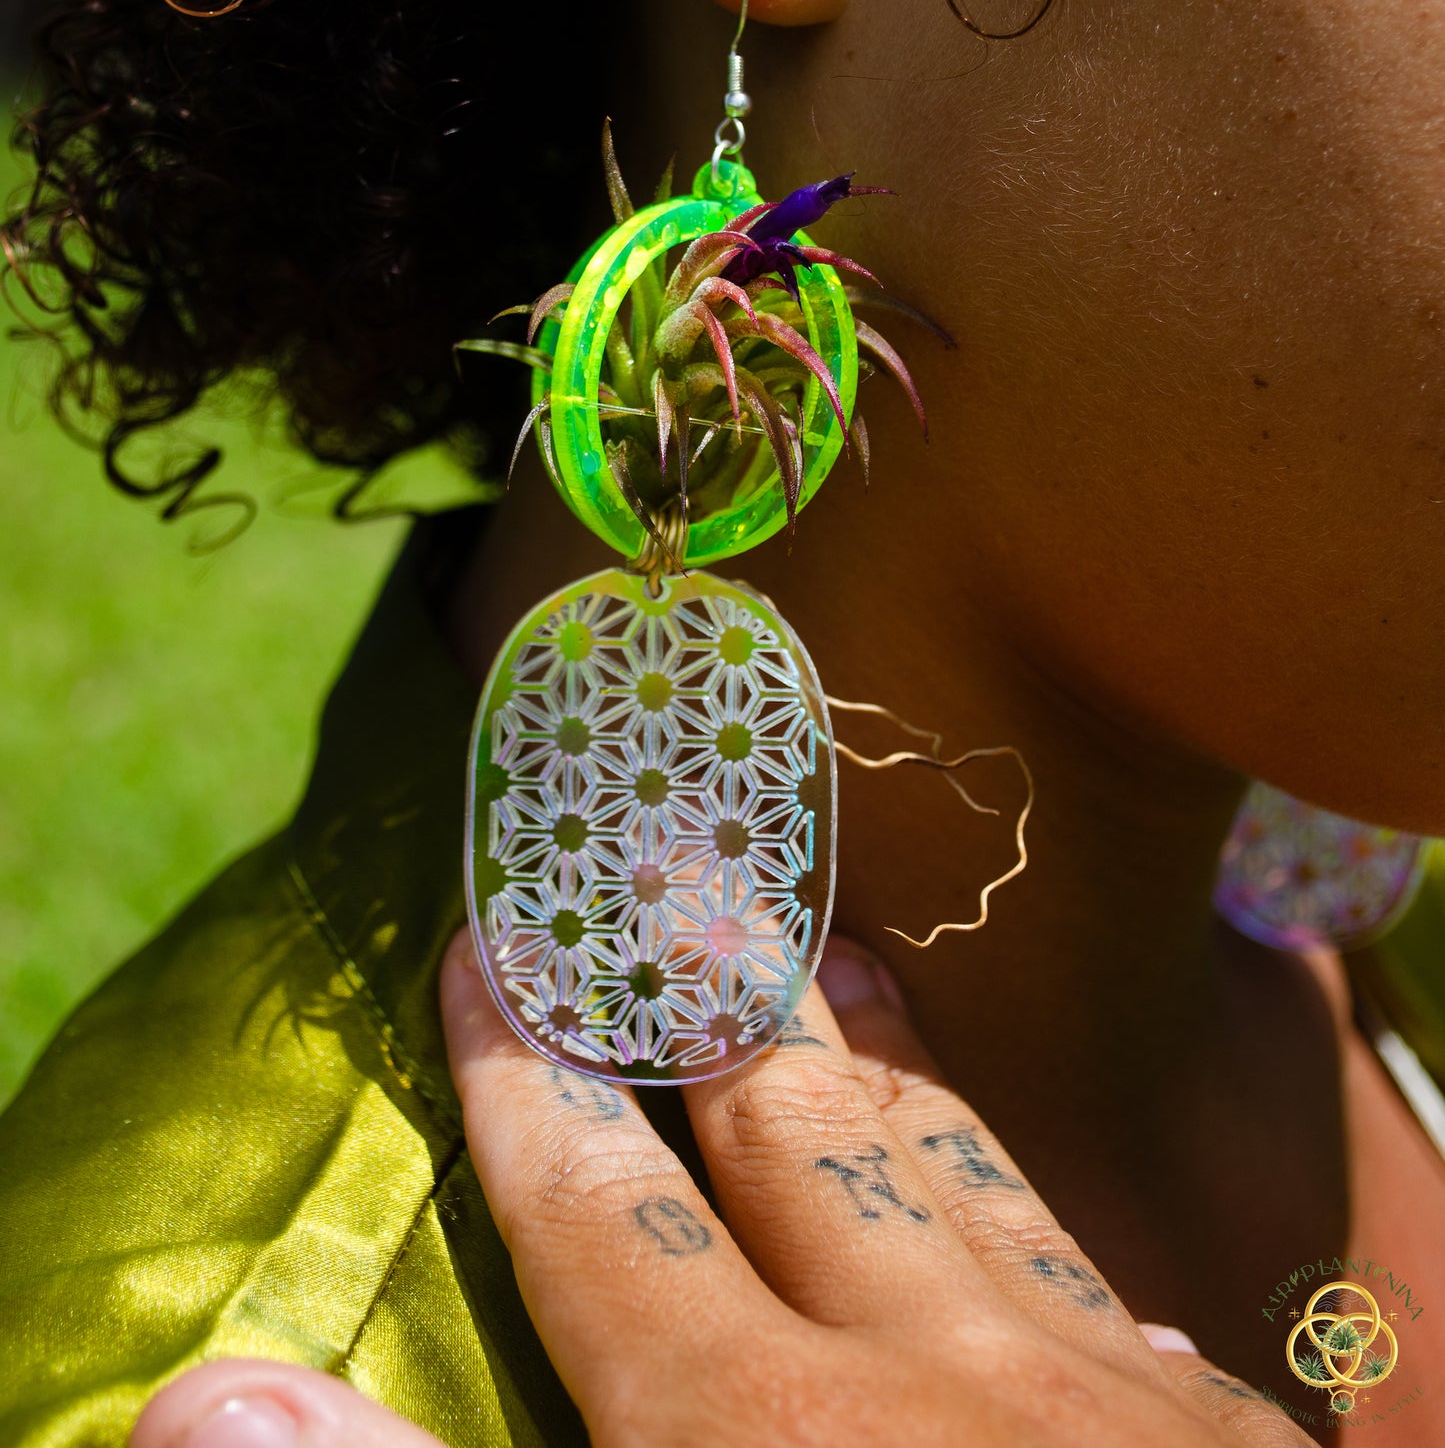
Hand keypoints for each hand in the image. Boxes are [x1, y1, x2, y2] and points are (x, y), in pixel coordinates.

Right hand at [134, 932, 1310, 1447]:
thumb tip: (209, 1387)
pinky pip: (1127, 1315)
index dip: (529, 1079)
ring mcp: (1114, 1414)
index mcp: (764, 1446)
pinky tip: (1069, 1254)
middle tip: (677, 861)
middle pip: (804, 1134)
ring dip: (898, 1068)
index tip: (490, 938)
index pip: (607, 1219)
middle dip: (719, 994)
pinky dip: (1061, 1253)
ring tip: (850, 961)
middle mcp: (942, 1386)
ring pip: (981, 1187)